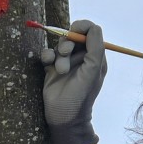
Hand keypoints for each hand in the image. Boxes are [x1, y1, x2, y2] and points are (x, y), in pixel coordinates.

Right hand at [39, 19, 106, 143]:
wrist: (64, 116)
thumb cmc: (82, 94)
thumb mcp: (93, 69)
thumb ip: (96, 46)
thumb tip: (91, 26)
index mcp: (95, 56)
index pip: (90, 31)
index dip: (82, 27)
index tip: (74, 30)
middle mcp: (81, 57)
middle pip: (73, 36)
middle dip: (68, 43)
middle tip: (66, 53)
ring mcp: (66, 62)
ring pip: (59, 45)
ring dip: (58, 55)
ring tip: (60, 70)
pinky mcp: (51, 68)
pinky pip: (47, 53)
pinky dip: (47, 56)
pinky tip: (48, 65)